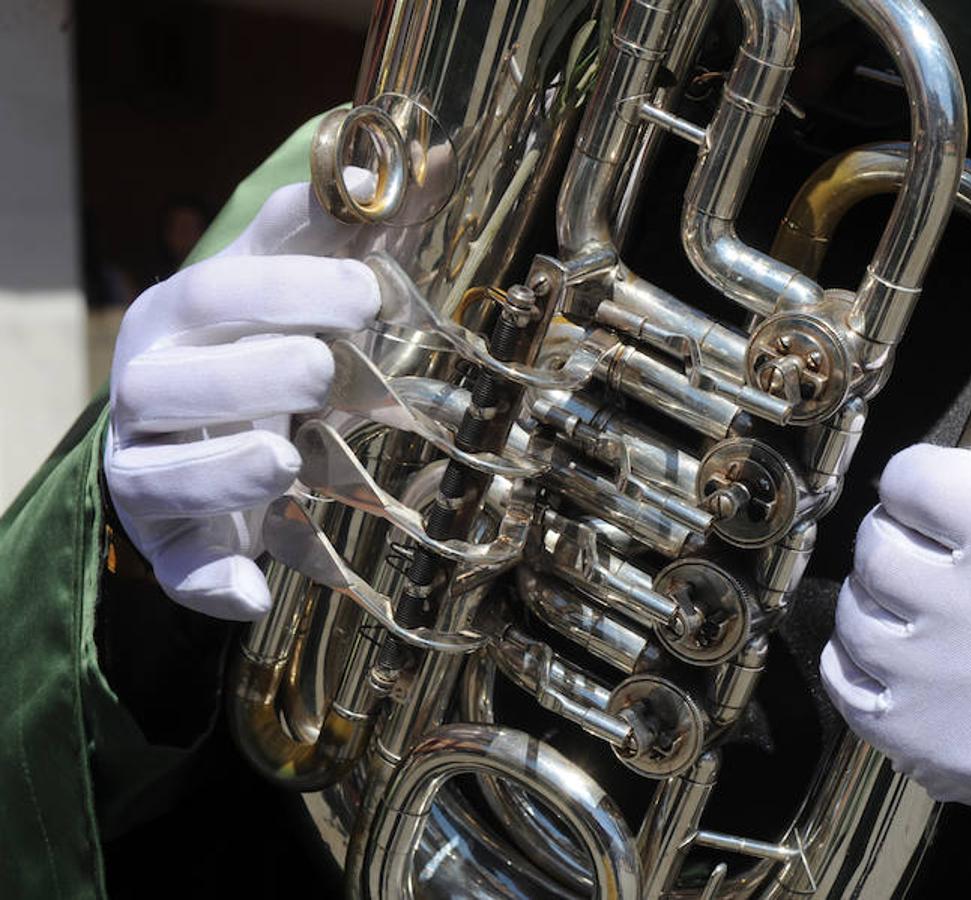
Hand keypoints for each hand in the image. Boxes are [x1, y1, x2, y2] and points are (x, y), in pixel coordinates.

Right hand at [105, 176, 379, 619]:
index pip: (219, 290)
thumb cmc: (257, 354)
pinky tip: (255, 593)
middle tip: (325, 368)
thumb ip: (346, 231)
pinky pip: (174, 568)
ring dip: (224, 470)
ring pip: (157, 474)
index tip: (374, 294)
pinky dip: (211, 583)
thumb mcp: (296, 288)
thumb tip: (423, 154)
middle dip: (252, 374)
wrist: (193, 443)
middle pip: (172, 380)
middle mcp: (151, 391)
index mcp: (182, 320)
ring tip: (286, 460)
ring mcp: (149, 470)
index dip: (292, 288)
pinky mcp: (166, 541)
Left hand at [820, 345, 970, 808]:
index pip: (912, 477)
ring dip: (878, 608)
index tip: (940, 501)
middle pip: (875, 544)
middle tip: (936, 563)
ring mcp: (959, 687)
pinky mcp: (929, 744)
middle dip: (897, 546)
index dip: (921, 485)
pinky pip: (845, 680)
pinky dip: (860, 667)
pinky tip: (906, 663)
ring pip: (855, 613)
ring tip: (926, 616)